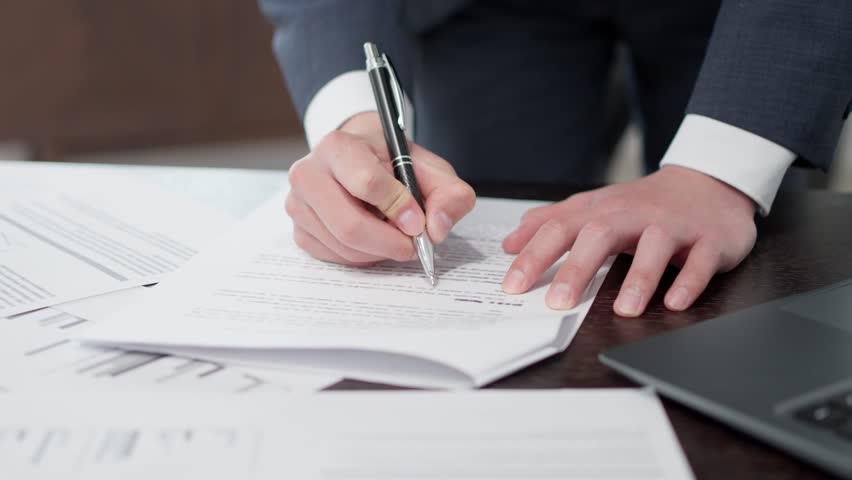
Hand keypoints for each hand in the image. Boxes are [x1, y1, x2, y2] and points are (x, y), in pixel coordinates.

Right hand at [286, 112, 474, 264]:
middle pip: (350, 224)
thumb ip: (448, 194)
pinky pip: (335, 257)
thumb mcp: (430, 169)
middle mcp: (308, 173)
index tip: (418, 221)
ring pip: (344, 247)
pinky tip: (374, 239)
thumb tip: (436, 228)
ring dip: (379, 251)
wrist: (359, 159)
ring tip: (396, 237)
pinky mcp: (299, 230)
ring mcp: (298, 204)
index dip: (399, 207)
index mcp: (338, 146)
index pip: (366, 183)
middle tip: (412, 245)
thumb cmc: (394, 164)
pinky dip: (363, 256)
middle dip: (390, 243)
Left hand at [501, 166, 756, 315]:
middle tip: (558, 302)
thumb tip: (509, 243)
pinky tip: (675, 302)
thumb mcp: (595, 207)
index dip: (534, 256)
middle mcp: (635, 215)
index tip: (513, 285)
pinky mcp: (709, 240)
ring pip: (655, 247)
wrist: (710, 183)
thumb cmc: (644, 203)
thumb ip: (552, 223)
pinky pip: (700, 261)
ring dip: (639, 279)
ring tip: (624, 309)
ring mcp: (674, 226)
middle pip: (600, 235)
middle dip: (576, 268)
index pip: (560, 229)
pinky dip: (689, 282)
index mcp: (603, 210)